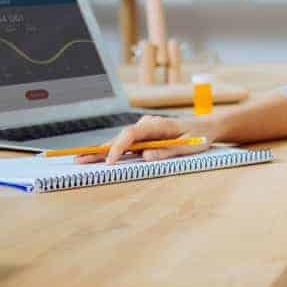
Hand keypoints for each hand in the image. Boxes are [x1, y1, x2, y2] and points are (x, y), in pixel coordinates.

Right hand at [75, 114, 218, 164]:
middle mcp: (148, 124)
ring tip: (81, 159)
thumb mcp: (189, 147)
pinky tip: (96, 158)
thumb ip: (168, 152)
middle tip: (79, 159)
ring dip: (102, 150)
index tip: (110, 161)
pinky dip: (112, 151)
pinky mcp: (144, 135)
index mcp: (159, 125)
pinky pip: (126, 143)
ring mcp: (145, 129)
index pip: (132, 134)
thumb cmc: (199, 137)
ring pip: (120, 140)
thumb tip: (145, 156)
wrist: (206, 127)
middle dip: (101, 149)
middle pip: (121, 137)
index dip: (118, 147)